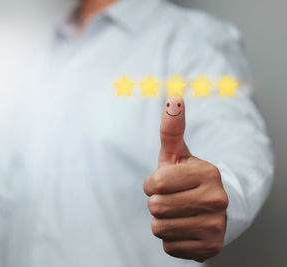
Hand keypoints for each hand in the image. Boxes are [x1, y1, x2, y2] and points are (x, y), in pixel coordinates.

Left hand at [143, 96, 228, 261]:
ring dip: (163, 221)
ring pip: (159, 228)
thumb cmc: (188, 178)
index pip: (155, 184)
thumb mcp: (178, 154)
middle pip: (156, 207)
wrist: (214, 209)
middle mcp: (217, 200)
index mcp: (208, 173)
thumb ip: (172, 129)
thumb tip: (173, 99)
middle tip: (173, 199)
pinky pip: (168, 246)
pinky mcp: (210, 249)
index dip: (153, 184)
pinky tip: (185, 228)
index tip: (165, 183)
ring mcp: (215, 227)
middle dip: (157, 203)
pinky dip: (172, 239)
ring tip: (179, 213)